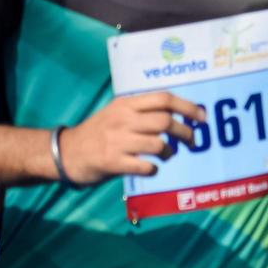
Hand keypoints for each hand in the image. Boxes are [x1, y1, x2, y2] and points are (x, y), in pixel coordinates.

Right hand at [57, 92, 203, 184]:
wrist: (65, 152)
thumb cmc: (98, 132)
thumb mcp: (117, 113)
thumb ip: (141, 111)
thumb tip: (177, 116)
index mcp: (126, 104)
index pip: (163, 98)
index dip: (187, 107)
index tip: (202, 117)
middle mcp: (122, 119)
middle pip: (165, 121)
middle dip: (185, 132)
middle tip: (192, 141)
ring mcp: (117, 140)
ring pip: (158, 144)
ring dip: (169, 152)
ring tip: (168, 155)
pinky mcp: (112, 161)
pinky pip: (144, 166)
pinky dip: (154, 168)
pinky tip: (151, 168)